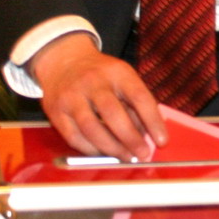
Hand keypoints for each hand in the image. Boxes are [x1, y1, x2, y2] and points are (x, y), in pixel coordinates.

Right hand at [29, 32, 166, 159]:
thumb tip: (149, 135)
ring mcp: (72, 96)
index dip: (152, 121)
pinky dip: (92, 150)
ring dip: (112, 148)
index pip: (138, 96)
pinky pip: (75, 137)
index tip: (162, 141)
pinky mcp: (56, 112)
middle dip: (131, 138)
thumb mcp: (122, 77)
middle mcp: (93, 82)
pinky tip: (104, 153)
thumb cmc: (101, 75)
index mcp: (117, 72)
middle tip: (143, 154)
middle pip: (113, 114)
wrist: (64, 61)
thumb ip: (136, 103)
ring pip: (92, 128)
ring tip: (126, 157)